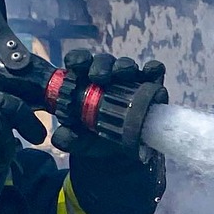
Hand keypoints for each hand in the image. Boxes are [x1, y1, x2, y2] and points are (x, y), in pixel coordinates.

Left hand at [54, 51, 166, 198]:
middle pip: (104, 62)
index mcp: (84, 81)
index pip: (80, 62)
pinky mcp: (150, 86)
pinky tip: (150, 73)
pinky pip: (153, 72)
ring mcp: (129, 80)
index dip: (78, 59)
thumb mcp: (79, 142)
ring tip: (122, 74)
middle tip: (98, 77)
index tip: (75, 66)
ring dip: (123, 66)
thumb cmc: (95, 139)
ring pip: (126, 65)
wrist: (119, 154)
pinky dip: (152, 69)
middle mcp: (107, 76)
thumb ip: (67, 138)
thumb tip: (60, 137)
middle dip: (101, 65)